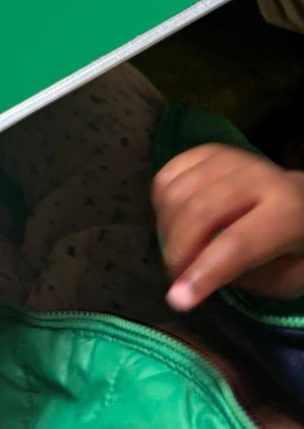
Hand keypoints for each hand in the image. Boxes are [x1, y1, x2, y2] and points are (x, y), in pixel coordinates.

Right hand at [151, 144, 303, 311]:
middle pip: (199, 213)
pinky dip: (161, 206)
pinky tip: (175, 221)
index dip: (204, 272)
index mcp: (287, 211)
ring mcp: (227, 157)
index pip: (238, 243)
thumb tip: (195, 274)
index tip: (178, 301)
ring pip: (175, 194)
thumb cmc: (293, 247)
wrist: (299, 199)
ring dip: (167, 231)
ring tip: (180, 252)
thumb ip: (245, 277)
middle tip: (177, 277)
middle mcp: (256, 176)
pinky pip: (166, 178)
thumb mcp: (286, 276)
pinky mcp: (205, 151)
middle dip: (178, 252)